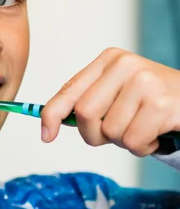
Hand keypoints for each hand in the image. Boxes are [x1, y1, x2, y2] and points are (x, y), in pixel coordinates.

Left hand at [41, 48, 179, 155]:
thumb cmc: (152, 102)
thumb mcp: (119, 93)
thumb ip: (89, 103)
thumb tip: (50, 126)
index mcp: (110, 60)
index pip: (70, 89)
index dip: (52, 114)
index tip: (46, 135)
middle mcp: (125, 66)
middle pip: (85, 114)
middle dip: (95, 135)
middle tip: (115, 134)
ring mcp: (145, 83)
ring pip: (110, 132)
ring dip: (124, 142)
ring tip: (142, 128)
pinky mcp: (162, 104)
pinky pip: (133, 142)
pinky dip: (142, 148)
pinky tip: (155, 134)